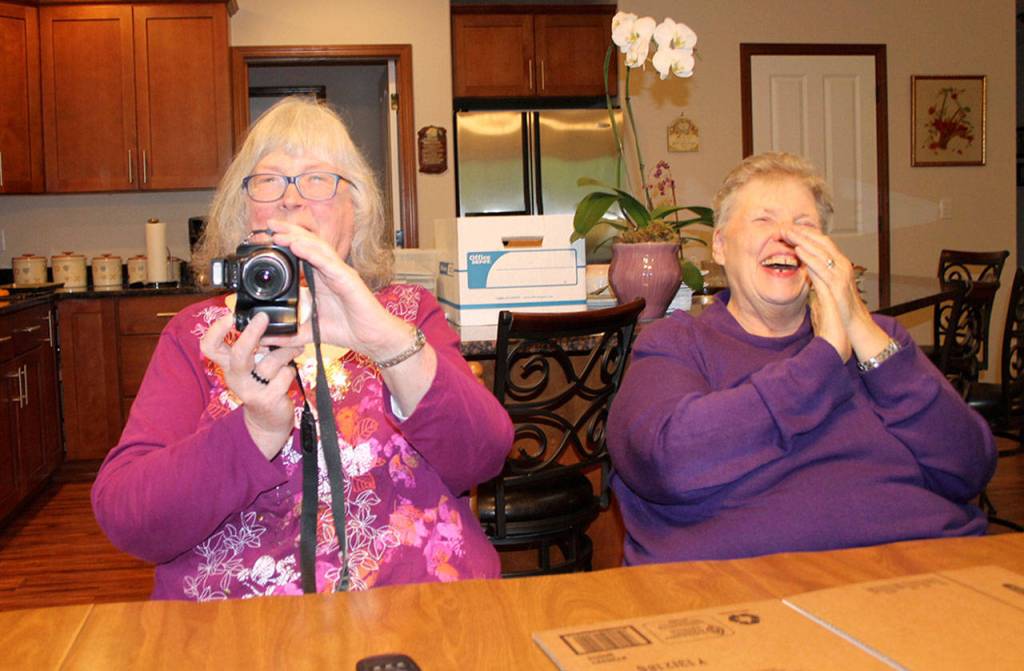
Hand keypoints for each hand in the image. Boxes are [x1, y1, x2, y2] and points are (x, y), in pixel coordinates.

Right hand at [200, 311, 302, 459]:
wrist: (268, 421)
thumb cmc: (262, 384)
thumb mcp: (252, 365)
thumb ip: (255, 346)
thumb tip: (265, 319)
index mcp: (228, 365)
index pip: (209, 347)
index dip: (215, 329)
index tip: (230, 314)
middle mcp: (235, 377)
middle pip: (238, 353)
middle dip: (251, 333)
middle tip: (263, 318)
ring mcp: (251, 390)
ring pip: (270, 362)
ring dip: (286, 351)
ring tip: (296, 347)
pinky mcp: (267, 400)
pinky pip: (284, 375)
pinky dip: (291, 370)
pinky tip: (291, 371)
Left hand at [260, 218, 415, 361]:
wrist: (370, 338)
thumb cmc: (347, 329)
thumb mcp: (309, 331)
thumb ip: (290, 332)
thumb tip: (267, 338)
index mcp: (320, 279)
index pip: (302, 253)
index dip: (286, 242)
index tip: (266, 237)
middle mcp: (330, 271)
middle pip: (308, 244)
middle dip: (289, 232)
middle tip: (269, 224)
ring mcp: (339, 272)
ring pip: (317, 248)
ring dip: (297, 238)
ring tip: (279, 233)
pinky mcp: (347, 279)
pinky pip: (327, 262)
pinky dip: (311, 253)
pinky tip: (297, 246)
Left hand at [783, 225, 888, 362]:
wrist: (854, 326)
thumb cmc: (838, 309)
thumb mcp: (825, 289)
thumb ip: (816, 277)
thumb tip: (805, 271)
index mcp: (838, 265)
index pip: (822, 243)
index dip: (806, 234)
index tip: (789, 228)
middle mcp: (842, 265)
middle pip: (821, 242)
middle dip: (802, 233)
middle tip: (784, 226)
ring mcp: (841, 274)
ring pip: (821, 251)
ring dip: (802, 240)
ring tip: (787, 233)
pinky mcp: (837, 286)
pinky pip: (822, 268)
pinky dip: (810, 258)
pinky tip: (798, 251)